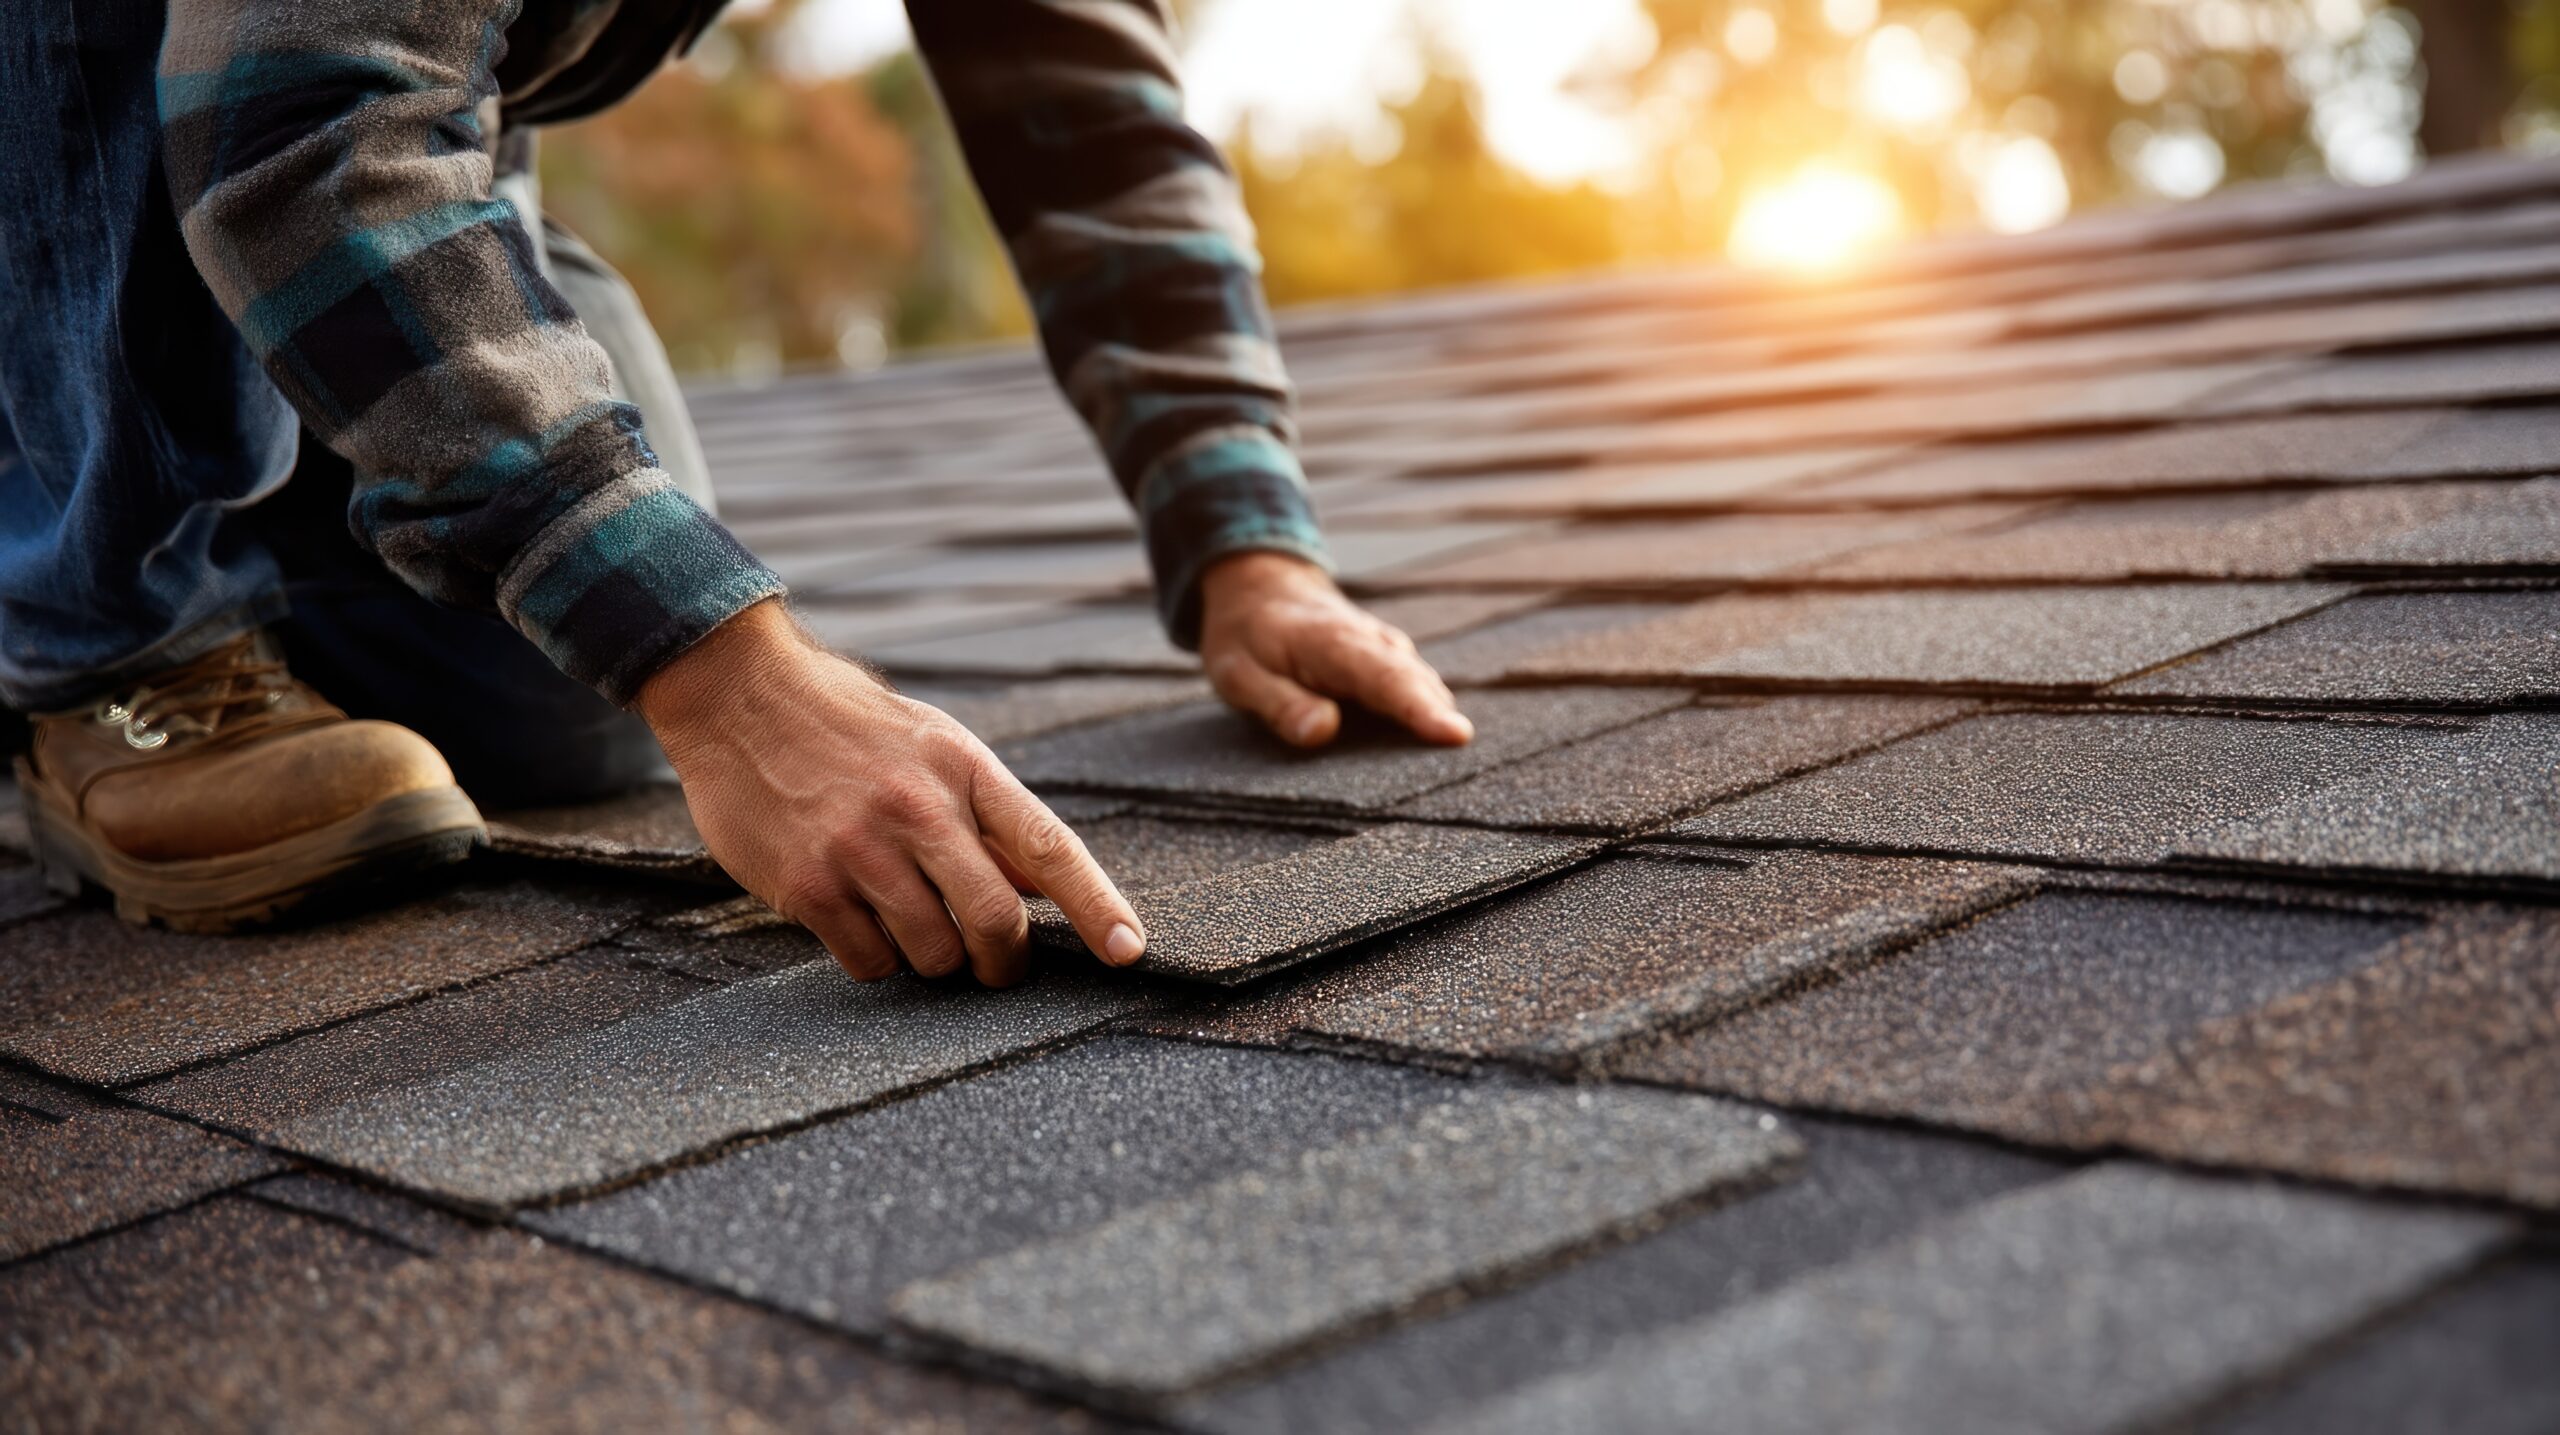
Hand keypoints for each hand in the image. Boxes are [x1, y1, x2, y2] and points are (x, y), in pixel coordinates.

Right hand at [634, 601, 1144, 986]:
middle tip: (994, 966)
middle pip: (995, 922)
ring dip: (933, 961)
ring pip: (933, 955)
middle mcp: (918, 810)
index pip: (1050, 847)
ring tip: (909, 921)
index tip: (1130, 950)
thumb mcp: (935, 747)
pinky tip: (859, 920)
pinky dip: (875, 959)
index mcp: (965, 769)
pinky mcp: (807, 886)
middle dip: (1004, 962)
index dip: (1098, 905)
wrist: (739, 693)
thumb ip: (987, 818)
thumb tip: (1041, 889)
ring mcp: (861, 850)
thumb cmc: (850, 725)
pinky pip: (869, 962)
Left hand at [1196, 551, 1472, 747]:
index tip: (1454, 735)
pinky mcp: (1389, 660)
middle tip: (1463, 760)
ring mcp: (1386, 649)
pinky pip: (1415, 686)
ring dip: (1437, 716)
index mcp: (1333, 643)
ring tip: (1453, 758)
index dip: (1420, 709)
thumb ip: (1279, 702)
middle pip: (1417, 682)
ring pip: (1422, 684)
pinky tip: (1433, 744)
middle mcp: (1371, 642)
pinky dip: (1427, 710)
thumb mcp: (1237, 672)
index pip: (1385, 678)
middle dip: (1441, 719)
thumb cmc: (1246, 635)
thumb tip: (1324, 731)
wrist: (1261, 587)